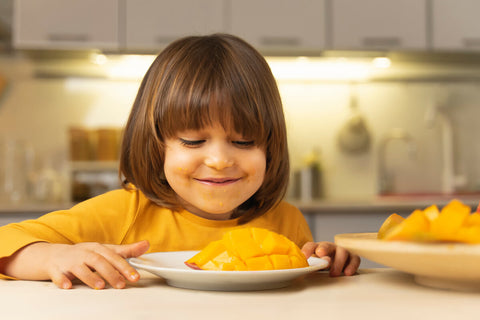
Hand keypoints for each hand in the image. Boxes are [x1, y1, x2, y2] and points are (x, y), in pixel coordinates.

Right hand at [2, 240, 149, 288]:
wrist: (52, 256)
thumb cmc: (83, 254)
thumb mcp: (105, 251)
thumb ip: (126, 251)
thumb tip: (146, 245)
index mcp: (98, 249)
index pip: (114, 257)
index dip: (125, 267)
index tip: (135, 277)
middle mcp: (85, 253)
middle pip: (99, 262)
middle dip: (111, 273)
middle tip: (121, 285)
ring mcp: (70, 261)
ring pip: (81, 268)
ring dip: (90, 277)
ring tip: (100, 286)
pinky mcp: (56, 269)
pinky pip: (58, 275)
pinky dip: (62, 280)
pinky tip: (67, 286)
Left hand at [301, 241, 359, 276]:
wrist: (337, 266)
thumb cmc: (323, 265)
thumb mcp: (315, 266)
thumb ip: (310, 266)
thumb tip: (302, 270)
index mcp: (317, 248)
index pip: (311, 246)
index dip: (307, 250)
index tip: (304, 257)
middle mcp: (330, 248)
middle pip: (326, 245)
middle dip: (324, 249)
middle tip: (321, 255)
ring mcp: (341, 252)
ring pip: (342, 252)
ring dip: (338, 262)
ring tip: (334, 273)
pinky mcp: (352, 258)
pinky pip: (355, 259)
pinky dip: (352, 266)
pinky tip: (347, 273)